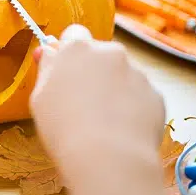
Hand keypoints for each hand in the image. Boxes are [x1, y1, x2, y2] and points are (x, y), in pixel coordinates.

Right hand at [30, 24, 165, 173]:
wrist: (109, 160)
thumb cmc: (63, 129)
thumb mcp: (40, 97)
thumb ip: (47, 69)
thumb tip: (48, 52)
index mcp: (78, 48)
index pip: (74, 34)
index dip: (70, 52)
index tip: (65, 71)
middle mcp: (111, 52)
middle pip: (101, 54)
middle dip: (95, 71)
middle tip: (83, 102)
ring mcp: (137, 73)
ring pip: (123, 76)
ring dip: (114, 90)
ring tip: (104, 123)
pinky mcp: (155, 95)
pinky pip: (140, 96)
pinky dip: (132, 108)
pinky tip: (121, 131)